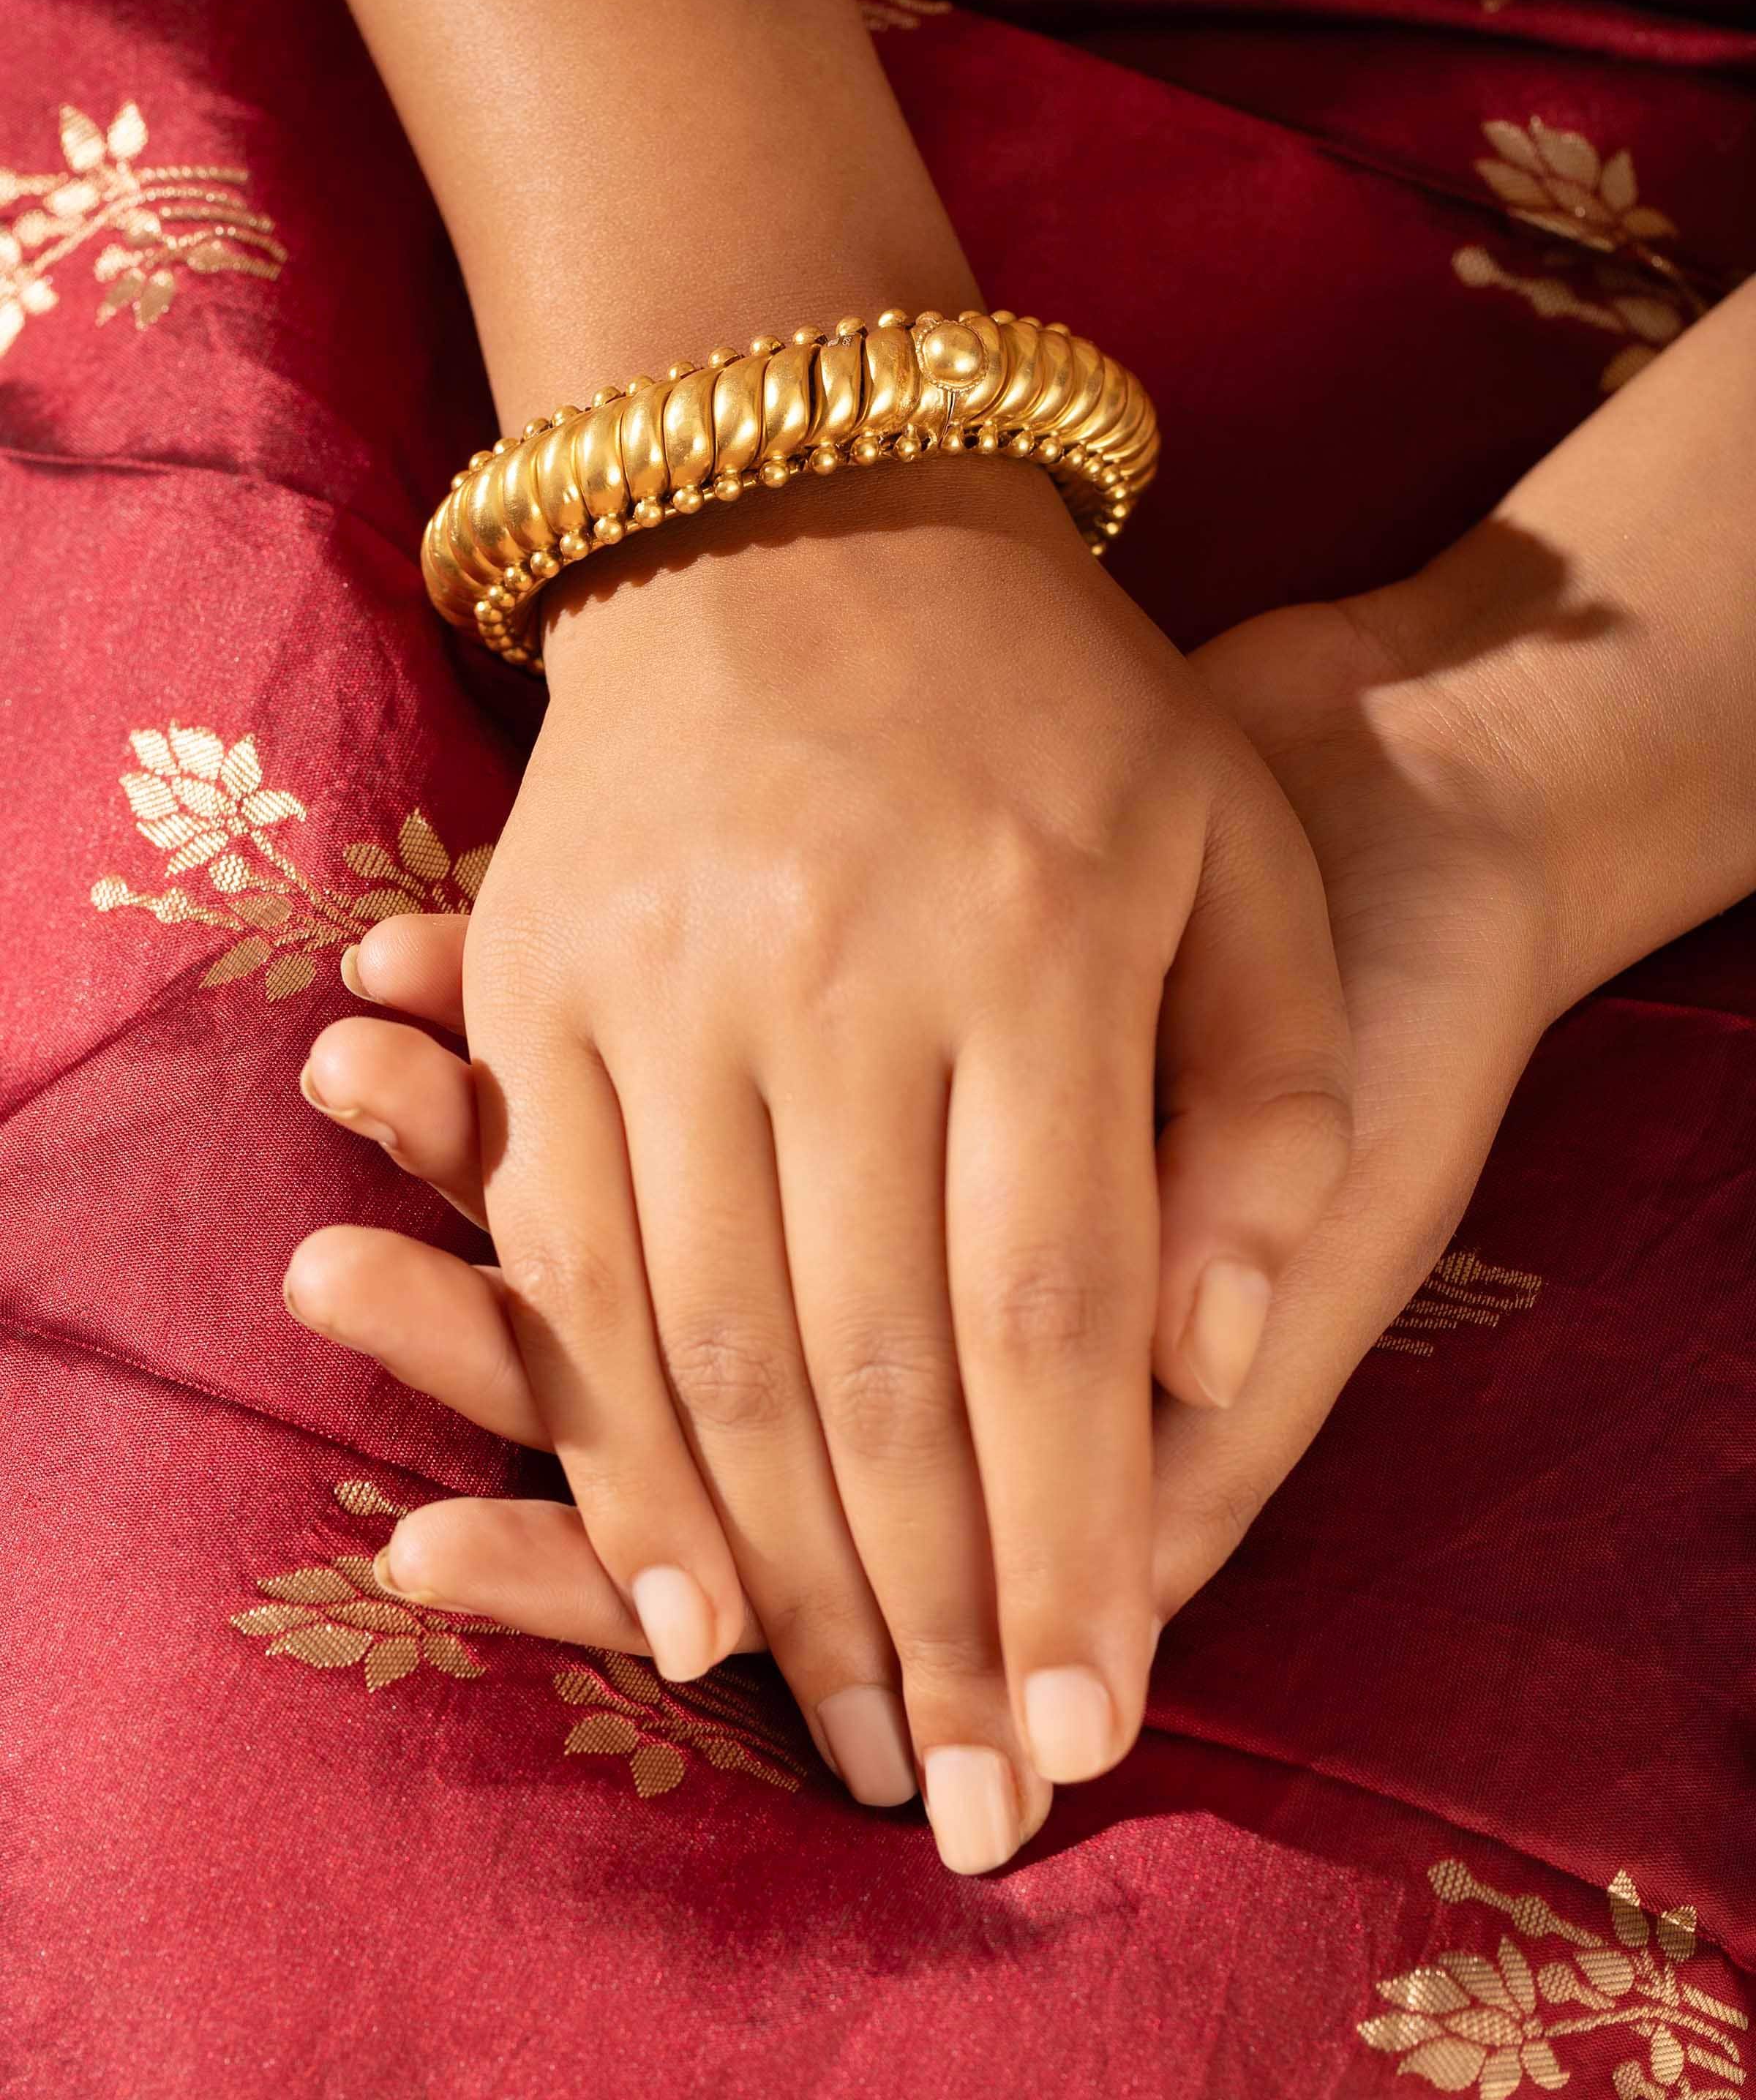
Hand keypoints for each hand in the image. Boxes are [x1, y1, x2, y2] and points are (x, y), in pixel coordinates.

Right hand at [288, 454, 1351, 1869]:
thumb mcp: (1235, 853)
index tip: (1082, 1729)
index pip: (1050, 1316)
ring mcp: (659, 979)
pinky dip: (604, 1444)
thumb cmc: (1056, 703)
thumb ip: (1270, 1103)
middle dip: (924, 1614)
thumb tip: (1206, 1350)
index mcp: (1033, 943)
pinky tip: (661, 1592)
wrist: (789, 514)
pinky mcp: (539, 984)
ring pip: (706, 1344)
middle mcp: (832, 975)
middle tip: (953, 1793)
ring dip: (772, 1571)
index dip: (1067, 1544)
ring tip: (830, 1729)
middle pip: (872, 1368)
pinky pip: (561, 1260)